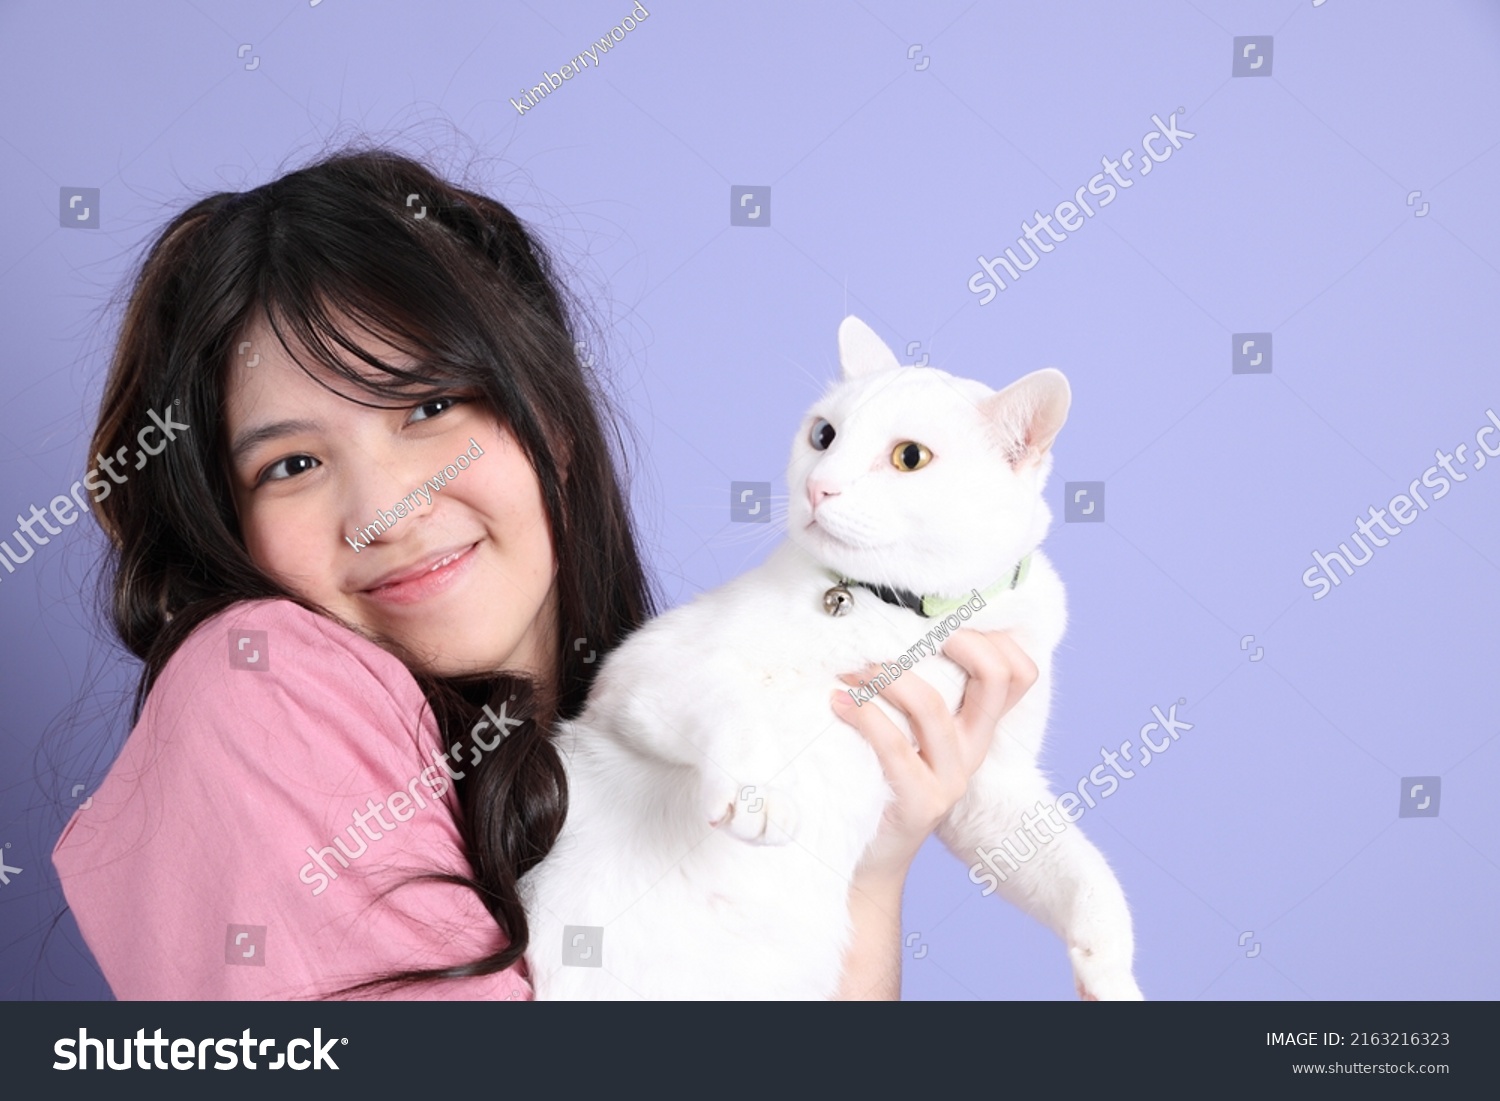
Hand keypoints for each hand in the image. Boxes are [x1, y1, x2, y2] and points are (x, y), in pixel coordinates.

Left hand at [831, 629, 1037, 884]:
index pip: (1019, 672)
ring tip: (850, 668)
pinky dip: (863, 715)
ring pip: (934, 706)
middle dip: (954, 637)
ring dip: (887, 675)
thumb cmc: (880, 780)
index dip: (992, 635)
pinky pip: (895, 747)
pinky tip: (837, 702)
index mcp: (978, 727)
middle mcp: (974, 749)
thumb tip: (878, 624)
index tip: (941, 614)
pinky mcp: (921, 804)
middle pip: (997, 678)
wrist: (869, 858)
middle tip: (902, 625)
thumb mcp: (908, 731)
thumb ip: (911, 690)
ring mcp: (951, 779)